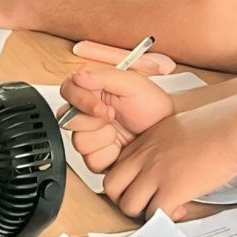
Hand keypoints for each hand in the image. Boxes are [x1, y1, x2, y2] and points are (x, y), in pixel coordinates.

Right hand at [59, 53, 179, 175]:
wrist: (168, 131)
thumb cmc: (153, 105)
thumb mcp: (132, 84)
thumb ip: (103, 77)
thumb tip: (77, 76)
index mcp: (93, 92)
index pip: (68, 91)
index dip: (81, 101)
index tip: (102, 108)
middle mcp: (88, 114)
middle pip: (69, 120)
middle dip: (94, 122)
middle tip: (114, 118)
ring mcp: (93, 137)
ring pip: (79, 142)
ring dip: (103, 138)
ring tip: (119, 133)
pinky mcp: (99, 157)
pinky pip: (91, 161)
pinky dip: (108, 155)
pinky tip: (120, 148)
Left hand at [101, 102, 236, 220]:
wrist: (233, 128)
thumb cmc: (214, 126)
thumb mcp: (175, 127)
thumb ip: (161, 145)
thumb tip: (164, 164)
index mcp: (144, 141)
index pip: (116, 168)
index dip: (127, 183)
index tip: (145, 188)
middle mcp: (144, 157)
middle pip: (112, 187)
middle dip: (125, 200)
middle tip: (146, 203)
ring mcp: (156, 174)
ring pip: (129, 206)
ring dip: (144, 213)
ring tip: (164, 209)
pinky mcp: (173, 189)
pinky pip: (155, 215)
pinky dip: (165, 219)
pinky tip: (180, 210)